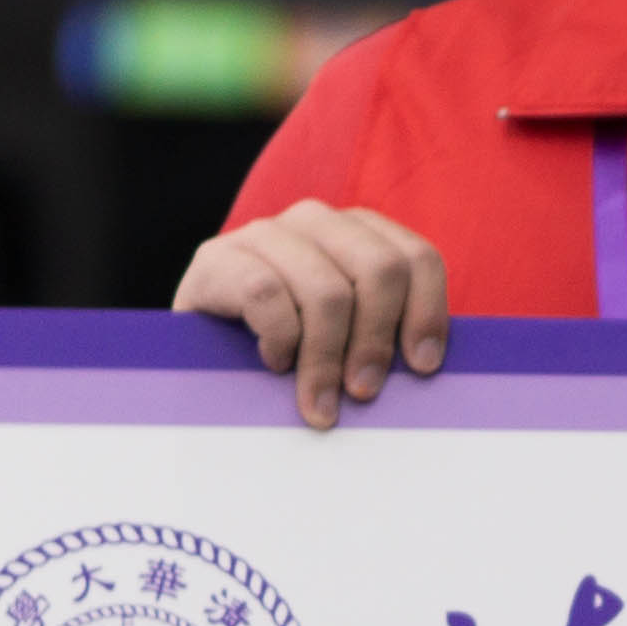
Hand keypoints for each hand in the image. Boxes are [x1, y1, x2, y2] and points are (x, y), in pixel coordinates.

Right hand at [177, 204, 449, 428]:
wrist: (199, 353)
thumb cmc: (289, 351)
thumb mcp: (346, 337)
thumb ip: (383, 336)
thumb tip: (423, 367)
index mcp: (358, 232)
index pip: (417, 258)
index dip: (427, 313)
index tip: (422, 366)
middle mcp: (314, 221)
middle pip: (379, 269)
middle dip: (376, 339)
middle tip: (364, 391)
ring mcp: (264, 234)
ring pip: (325, 290)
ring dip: (327, 357)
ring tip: (320, 404)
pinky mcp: (217, 259)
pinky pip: (266, 294)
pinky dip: (279, 337)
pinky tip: (275, 364)